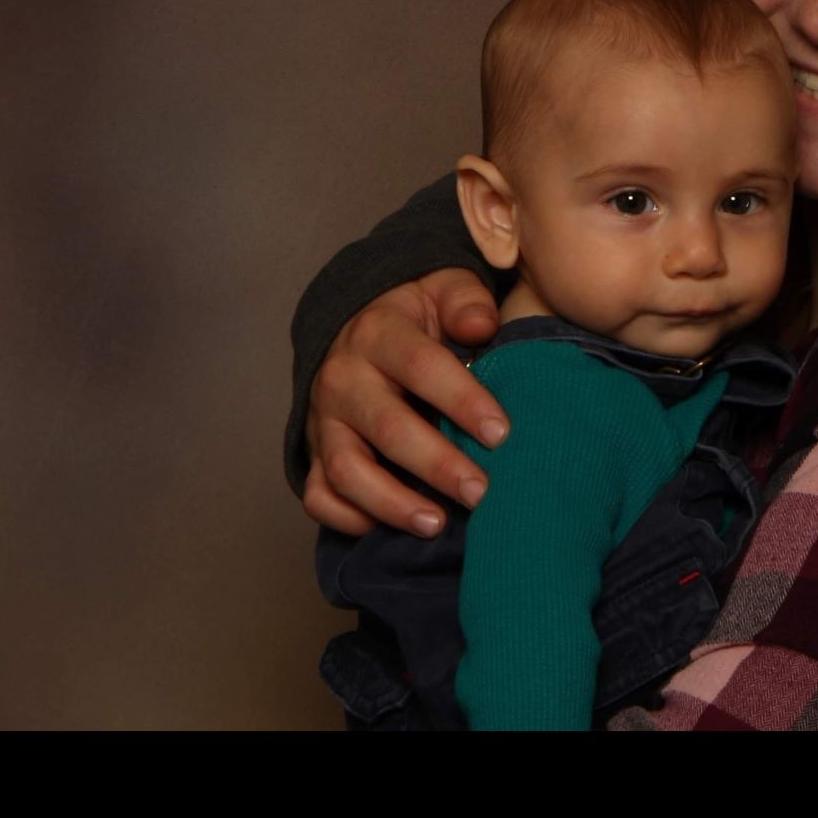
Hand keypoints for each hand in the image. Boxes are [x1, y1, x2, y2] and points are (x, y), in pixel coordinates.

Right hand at [302, 268, 507, 537]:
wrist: (360, 324)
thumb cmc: (419, 314)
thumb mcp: (444, 288)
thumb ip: (466, 302)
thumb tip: (480, 327)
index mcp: (379, 333)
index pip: (422, 367)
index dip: (462, 401)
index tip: (501, 434)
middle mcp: (344, 378)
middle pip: (386, 427)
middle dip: (436, 464)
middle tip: (481, 492)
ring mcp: (325, 420)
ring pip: (346, 470)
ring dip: (392, 502)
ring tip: (437, 524)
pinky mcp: (315, 452)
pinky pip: (319, 494)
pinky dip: (347, 517)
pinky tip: (389, 528)